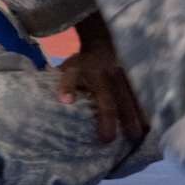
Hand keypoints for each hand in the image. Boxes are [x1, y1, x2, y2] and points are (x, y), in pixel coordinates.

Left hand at [57, 11, 148, 145]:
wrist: (101, 43)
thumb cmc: (80, 64)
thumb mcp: (64, 67)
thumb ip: (55, 80)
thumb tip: (34, 96)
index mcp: (79, 69)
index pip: (71, 76)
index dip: (67, 88)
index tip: (64, 102)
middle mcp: (100, 73)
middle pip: (105, 97)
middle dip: (107, 119)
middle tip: (107, 141)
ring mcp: (119, 76)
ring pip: (127, 98)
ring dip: (132, 119)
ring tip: (135, 139)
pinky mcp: (132, 80)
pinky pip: (140, 97)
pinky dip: (145, 112)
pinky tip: (150, 129)